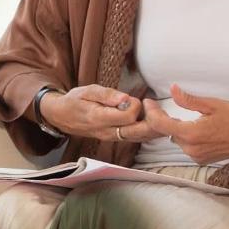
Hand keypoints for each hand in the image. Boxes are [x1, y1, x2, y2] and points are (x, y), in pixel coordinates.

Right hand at [38, 84, 157, 142]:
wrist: (62, 116)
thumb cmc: (75, 100)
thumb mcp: (87, 91)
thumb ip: (107, 95)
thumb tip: (126, 98)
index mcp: (99, 118)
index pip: (127, 117)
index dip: (137, 107)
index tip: (140, 99)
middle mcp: (107, 132)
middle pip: (136, 132)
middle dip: (153, 122)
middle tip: (162, 111)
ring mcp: (111, 137)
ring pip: (138, 137)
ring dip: (154, 129)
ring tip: (167, 118)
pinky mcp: (115, 138)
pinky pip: (134, 138)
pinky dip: (148, 132)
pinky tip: (157, 125)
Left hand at [142, 84, 228, 163]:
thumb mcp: (212, 104)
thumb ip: (189, 100)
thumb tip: (172, 89)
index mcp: (192, 134)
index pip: (160, 125)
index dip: (151, 112)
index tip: (148, 102)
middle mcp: (192, 149)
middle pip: (168, 133)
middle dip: (164, 119)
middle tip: (160, 105)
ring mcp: (198, 156)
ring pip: (177, 140)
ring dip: (177, 128)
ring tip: (180, 115)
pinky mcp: (204, 160)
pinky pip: (187, 147)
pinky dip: (187, 136)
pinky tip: (194, 127)